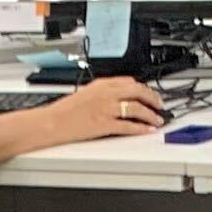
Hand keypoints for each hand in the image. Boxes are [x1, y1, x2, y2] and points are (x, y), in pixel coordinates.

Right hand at [46, 74, 165, 140]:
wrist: (52, 122)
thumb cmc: (65, 110)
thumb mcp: (86, 92)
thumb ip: (103, 92)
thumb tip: (118, 96)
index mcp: (102, 84)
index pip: (129, 81)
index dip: (143, 88)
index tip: (149, 94)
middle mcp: (106, 94)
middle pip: (137, 91)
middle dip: (152, 98)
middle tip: (159, 105)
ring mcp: (106, 109)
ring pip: (136, 108)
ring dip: (150, 114)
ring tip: (157, 119)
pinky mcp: (104, 124)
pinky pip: (128, 125)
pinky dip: (141, 128)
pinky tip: (147, 130)